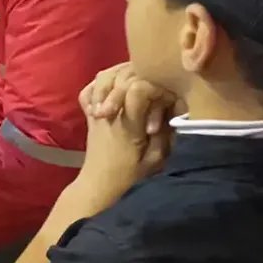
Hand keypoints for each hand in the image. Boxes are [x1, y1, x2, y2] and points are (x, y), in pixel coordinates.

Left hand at [77, 63, 176, 184]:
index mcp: (128, 124)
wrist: (99, 188)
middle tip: (152, 92)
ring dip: (121, 75)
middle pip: (122, 75)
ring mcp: (96, 111)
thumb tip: (174, 108)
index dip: (154, 88)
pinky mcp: (89, 115)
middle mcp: (110, 112)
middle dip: (140, 77)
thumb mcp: (155, 159)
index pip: (139, 88)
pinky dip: (100, 85)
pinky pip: (89, 90)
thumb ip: (165, 133)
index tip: (164, 104)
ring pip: (104, 76)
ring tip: (135, 83)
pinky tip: (112, 88)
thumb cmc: (130, 177)